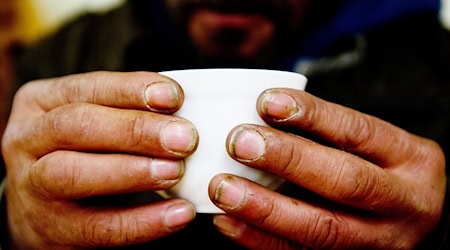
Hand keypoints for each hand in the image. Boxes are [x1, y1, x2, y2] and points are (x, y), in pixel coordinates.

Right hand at [1, 71, 197, 247]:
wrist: (39, 207)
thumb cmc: (79, 151)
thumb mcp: (90, 121)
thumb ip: (126, 112)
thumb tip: (183, 113)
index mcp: (41, 102)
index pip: (88, 88)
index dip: (131, 90)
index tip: (174, 96)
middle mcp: (28, 140)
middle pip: (78, 126)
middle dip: (136, 130)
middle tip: (185, 138)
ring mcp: (32, 187)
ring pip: (77, 175)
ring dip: (134, 172)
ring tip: (176, 171)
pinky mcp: (52, 229)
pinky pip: (99, 228)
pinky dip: (144, 222)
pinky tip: (178, 214)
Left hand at [209, 88, 445, 248]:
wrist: (419, 222)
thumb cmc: (385, 171)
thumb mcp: (378, 146)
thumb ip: (333, 133)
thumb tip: (263, 113)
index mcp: (411, 158)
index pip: (358, 131)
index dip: (311, 115)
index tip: (265, 101)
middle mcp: (403, 202)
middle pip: (343, 181)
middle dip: (288, 160)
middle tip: (239, 142)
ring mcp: (379, 241)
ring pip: (321, 228)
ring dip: (265, 208)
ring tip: (223, 188)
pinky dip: (259, 239)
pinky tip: (228, 222)